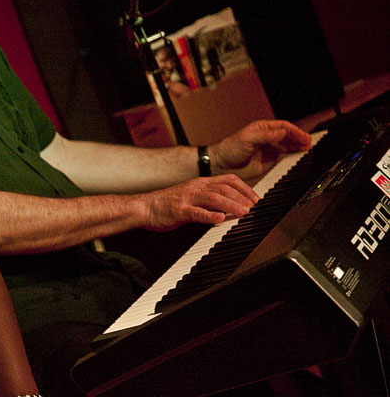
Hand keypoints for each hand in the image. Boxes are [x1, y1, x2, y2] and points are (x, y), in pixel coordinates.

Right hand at [141, 174, 258, 230]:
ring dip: (231, 205)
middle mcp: (195, 187)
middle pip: (224, 188)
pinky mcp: (179, 211)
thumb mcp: (191, 195)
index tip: (255, 198)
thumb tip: (230, 205)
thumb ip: (209, 198)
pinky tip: (220, 219)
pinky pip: (196, 212)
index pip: (228, 180)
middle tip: (254, 208)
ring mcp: (187, 198)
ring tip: (244, 213)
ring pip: (214, 198)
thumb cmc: (167, 204)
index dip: (244, 188)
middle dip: (242, 197)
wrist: (144, 207)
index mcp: (199, 183)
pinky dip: (210, 215)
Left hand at [209, 120, 311, 181]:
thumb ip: (265, 135)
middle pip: (289, 136)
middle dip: (300, 138)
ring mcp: (270, 148)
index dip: (295, 131)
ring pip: (289, 145)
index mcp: (263, 128)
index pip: (283, 127)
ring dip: (298, 146)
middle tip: (309, 143)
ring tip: (308, 149)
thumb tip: (282, 132)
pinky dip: (293, 156)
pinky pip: (285, 156)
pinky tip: (299, 156)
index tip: (303, 136)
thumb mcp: (247, 139)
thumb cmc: (230, 148)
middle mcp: (268, 137)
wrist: (222, 164)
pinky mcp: (270, 160)